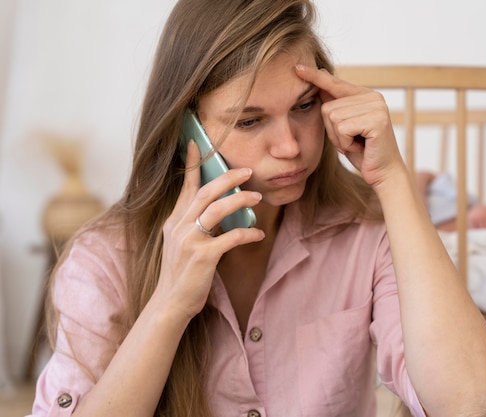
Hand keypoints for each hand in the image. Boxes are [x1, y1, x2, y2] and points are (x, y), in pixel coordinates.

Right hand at [155, 141, 263, 319]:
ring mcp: (190, 240)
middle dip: (228, 178)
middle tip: (247, 171)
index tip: (196, 144)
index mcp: (174, 221)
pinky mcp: (203, 256)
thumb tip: (219, 208)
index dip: (191, 164)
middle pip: (206, 192)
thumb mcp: (180, 244)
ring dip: (240, 200)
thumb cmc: (181, 273)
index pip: (185, 187)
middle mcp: (179, 226)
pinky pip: (231, 237)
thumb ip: (194, 224)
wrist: (170, 303)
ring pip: (217, 209)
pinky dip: (248, 233)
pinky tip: (259, 233)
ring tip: (258, 197)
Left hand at [295, 65, 404, 188]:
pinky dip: (346, 143)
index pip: (335, 83)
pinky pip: (343, 128)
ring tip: (357, 144)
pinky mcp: (377, 120)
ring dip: (340, 138)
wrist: (384, 174)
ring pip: (333, 118)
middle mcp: (372, 96)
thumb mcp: (343, 128)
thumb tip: (320, 82)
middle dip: (333, 131)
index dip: (315, 77)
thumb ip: (334, 107)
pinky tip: (361, 147)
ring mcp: (376, 106)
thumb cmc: (363, 152)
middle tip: (352, 141)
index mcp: (365, 95)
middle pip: (328, 108)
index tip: (296, 67)